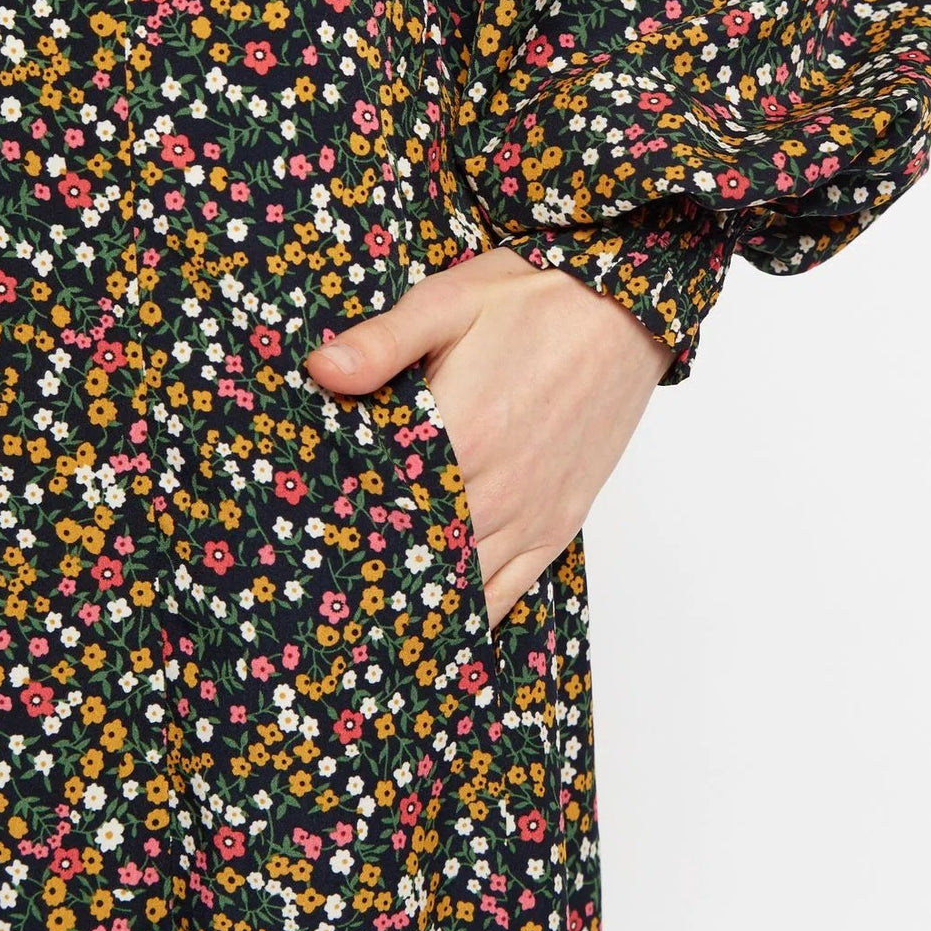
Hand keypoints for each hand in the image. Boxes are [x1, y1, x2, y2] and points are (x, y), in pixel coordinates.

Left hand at [303, 246, 673, 630]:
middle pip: (420, 558)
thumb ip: (382, 342)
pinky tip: (442, 631)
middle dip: (373, 576)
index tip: (305, 546)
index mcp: (462, 436)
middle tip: (326, 598)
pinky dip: (475, 616)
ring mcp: (532, 514)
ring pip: (464, 588)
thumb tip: (321, 370)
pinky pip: (512, 592)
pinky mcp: (559, 524)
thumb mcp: (449, 302)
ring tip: (370, 629)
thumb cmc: (535, 299)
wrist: (625, 309)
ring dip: (420, 604)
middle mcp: (498, 490)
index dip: (341, 530)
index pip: (383, 507)